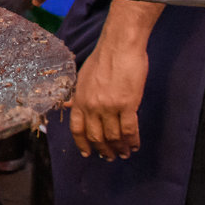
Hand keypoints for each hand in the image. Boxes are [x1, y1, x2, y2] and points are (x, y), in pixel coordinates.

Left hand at [67, 21, 150, 160]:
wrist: (119, 47)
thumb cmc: (103, 59)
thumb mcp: (83, 77)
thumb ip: (78, 95)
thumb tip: (70, 105)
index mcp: (80, 99)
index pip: (77, 129)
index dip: (82, 144)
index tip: (88, 154)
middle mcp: (92, 106)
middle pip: (96, 137)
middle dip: (103, 150)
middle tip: (110, 157)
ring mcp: (109, 106)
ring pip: (113, 136)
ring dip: (120, 148)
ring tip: (125, 153)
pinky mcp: (128, 105)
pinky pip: (129, 129)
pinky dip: (132, 140)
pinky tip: (135, 145)